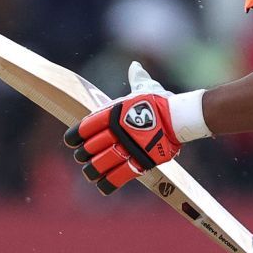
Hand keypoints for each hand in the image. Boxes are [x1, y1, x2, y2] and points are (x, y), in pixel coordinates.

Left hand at [64, 62, 186, 193]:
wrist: (180, 116)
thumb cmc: (161, 101)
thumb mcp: (144, 89)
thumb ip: (136, 79)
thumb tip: (135, 66)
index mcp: (113, 113)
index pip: (85, 127)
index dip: (75, 136)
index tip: (72, 142)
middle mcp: (116, 131)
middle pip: (90, 147)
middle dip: (83, 155)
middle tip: (83, 158)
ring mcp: (127, 147)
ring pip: (101, 163)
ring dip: (92, 170)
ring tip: (90, 173)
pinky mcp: (140, 161)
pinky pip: (119, 176)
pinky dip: (108, 183)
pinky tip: (102, 186)